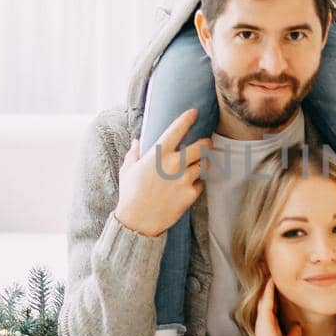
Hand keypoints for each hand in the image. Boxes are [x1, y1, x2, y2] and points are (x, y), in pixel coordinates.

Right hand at [114, 109, 211, 237]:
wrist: (137, 222)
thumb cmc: (130, 194)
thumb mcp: (128, 170)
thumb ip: (134, 153)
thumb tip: (137, 141)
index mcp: (158, 154)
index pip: (177, 129)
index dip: (188, 118)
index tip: (194, 112)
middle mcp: (174, 164)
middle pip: (202, 146)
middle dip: (207, 143)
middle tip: (207, 143)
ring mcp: (184, 179)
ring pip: (204, 164)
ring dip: (203, 163)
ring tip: (199, 164)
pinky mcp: (190, 194)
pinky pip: (201, 184)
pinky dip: (197, 183)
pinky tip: (190, 185)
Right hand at [245, 277, 301, 335]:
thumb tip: (297, 326)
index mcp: (276, 333)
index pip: (279, 315)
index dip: (281, 305)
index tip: (287, 294)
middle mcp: (269, 325)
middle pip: (272, 304)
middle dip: (273, 292)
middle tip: (275, 276)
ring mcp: (265, 321)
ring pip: (267, 300)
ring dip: (269, 287)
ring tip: (270, 272)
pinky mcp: (264, 319)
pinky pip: (266, 300)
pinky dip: (268, 290)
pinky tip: (271, 279)